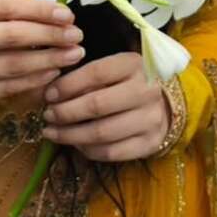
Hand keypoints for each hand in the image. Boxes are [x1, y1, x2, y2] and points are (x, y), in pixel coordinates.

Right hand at [0, 0, 83, 110]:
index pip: (8, 8)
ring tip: (72, 55)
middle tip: (76, 37)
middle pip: (12, 35)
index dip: (41, 11)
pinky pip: (9, 87)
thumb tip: (63, 18)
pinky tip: (54, 73)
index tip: (69, 16)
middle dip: (50, 35)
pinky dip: (36, 80)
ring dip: (49, 59)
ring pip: (13, 64)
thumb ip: (20, 15)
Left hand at [42, 51, 169, 162]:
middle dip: (65, 113)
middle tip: (47, 115)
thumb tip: (50, 92)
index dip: (67, 85)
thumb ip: (87, 77)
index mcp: (134, 65)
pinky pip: (111, 152)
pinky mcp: (149, 143)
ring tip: (53, 132)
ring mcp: (150, 119)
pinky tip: (75, 144)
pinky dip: (87, 150)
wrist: (169, 103)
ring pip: (101, 133)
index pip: (96, 73)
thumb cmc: (131, 82)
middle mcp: (146, 91)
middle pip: (96, 105)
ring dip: (70, 135)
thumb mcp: (115, 69)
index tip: (48, 95)